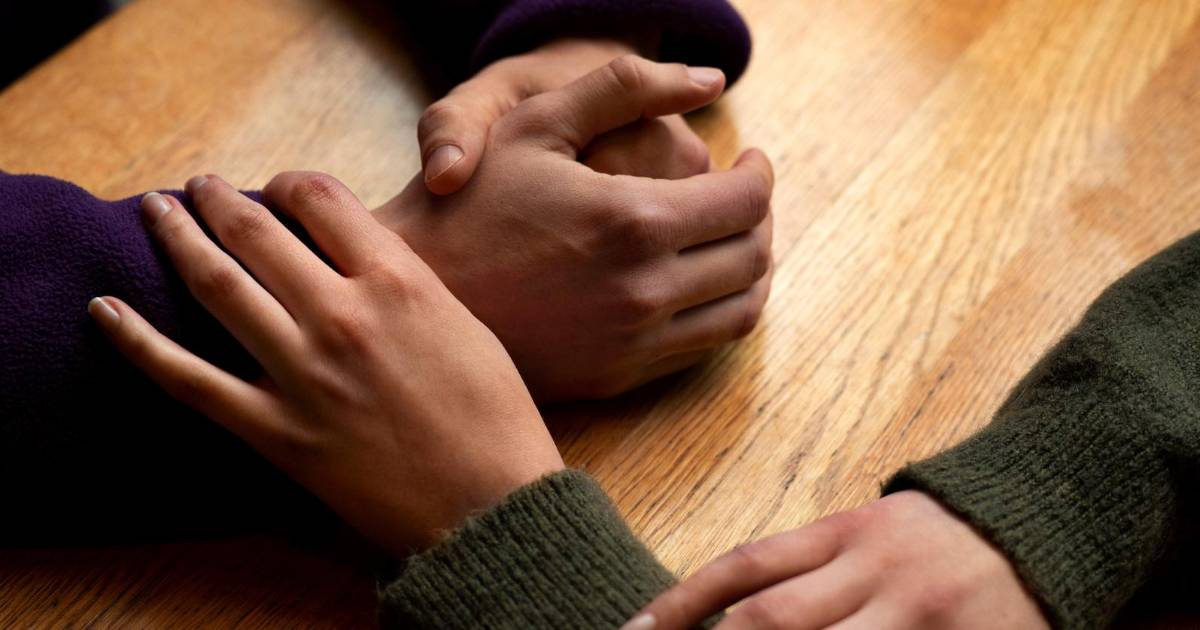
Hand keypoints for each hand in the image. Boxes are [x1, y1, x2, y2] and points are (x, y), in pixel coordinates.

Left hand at [88, 173, 562, 554]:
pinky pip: (189, 380)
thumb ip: (406, 282)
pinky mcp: (274, 430)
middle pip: (258, 231)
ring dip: (178, 238)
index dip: (291, 183)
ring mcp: (302, 373)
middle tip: (201, 186)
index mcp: (398, 282)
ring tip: (157, 210)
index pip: (322, 199)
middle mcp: (342, 316)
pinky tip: (107, 310)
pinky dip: (139, 342)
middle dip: (220, 199)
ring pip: (217, 286)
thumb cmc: (494, 416)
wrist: (490, 504)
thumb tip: (358, 259)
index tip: (279, 187)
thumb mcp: (466, 325)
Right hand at [376, 56, 774, 400]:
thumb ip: (624, 86)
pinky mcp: (617, 377)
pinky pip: (700, 348)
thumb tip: (709, 78)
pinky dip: (719, 310)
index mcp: (634, 220)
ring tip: (731, 240)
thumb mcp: (536, 120)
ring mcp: (633, 343)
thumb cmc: (471, 197)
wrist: (415, 291)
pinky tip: (694, 281)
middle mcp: (645, 291)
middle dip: (762, 219)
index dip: (761, 173)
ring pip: (740, 311)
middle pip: (753, 256)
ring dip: (752, 271)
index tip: (751, 160)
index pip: (747, 201)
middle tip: (744, 198)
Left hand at [626, 491, 1047, 629]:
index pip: (745, 567)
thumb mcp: (867, 532)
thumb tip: (723, 612)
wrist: (1043, 517)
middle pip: (771, 620)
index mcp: (844, 533)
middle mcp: (873, 569)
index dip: (680, 603)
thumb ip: (807, 566)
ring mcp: (916, 612)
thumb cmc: (936, 536)